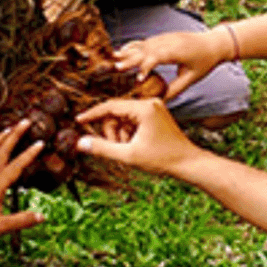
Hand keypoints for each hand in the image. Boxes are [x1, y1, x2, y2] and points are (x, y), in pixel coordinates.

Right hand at [74, 97, 201, 176]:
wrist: (188, 163)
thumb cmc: (162, 159)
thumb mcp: (129, 155)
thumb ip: (103, 148)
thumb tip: (80, 143)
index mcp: (144, 108)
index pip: (110, 106)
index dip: (92, 115)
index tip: (78, 121)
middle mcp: (149, 103)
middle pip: (116, 113)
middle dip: (111, 131)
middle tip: (116, 148)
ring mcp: (154, 108)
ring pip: (123, 118)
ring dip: (120, 134)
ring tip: (127, 149)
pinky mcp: (155, 115)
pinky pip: (133, 121)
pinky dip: (128, 133)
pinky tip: (134, 146)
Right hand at [114, 29, 227, 100]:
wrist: (214, 43)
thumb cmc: (205, 61)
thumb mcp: (192, 78)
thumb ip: (176, 89)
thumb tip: (161, 101)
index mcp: (176, 52)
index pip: (157, 57)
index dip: (146, 67)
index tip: (139, 79)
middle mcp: (168, 42)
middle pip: (146, 49)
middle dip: (130, 58)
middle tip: (116, 68)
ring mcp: (165, 38)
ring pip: (143, 44)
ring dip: (128, 51)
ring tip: (113, 58)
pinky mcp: (163, 37)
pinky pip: (146, 41)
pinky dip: (134, 46)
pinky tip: (123, 50)